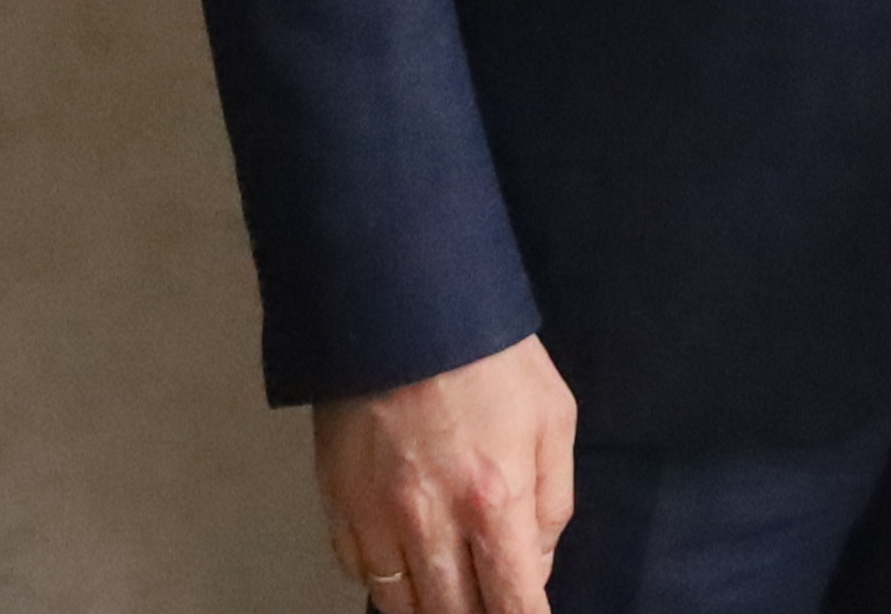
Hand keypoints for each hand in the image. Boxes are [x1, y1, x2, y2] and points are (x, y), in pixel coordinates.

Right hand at [313, 333, 576, 613]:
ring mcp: (376, 517)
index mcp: (494, 499)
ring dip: (431, 608)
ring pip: (401, 605)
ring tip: (451, 598)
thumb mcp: (553, 418)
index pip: (513, 600)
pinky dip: (386, 580)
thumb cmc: (492, 358)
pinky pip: (359, 572)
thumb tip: (537, 564)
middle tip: (490, 603)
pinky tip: (406, 569)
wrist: (404, 307)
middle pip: (453, 613)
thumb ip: (552, 501)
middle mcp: (431, 521)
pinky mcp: (337, 504)